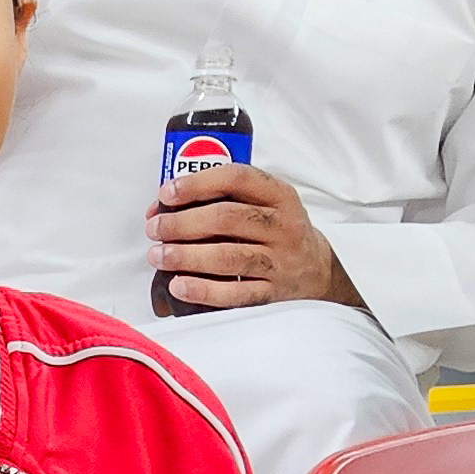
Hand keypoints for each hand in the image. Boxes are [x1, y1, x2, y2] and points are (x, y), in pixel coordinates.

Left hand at [149, 161, 361, 309]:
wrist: (319, 273)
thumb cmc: (279, 232)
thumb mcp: (268, 204)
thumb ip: (226, 199)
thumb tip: (167, 206)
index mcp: (280, 196)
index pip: (237, 179)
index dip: (197, 183)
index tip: (168, 193)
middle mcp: (283, 226)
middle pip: (226, 219)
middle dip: (182, 223)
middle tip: (155, 229)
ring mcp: (279, 262)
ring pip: (227, 257)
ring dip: (186, 256)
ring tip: (159, 256)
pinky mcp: (272, 294)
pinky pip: (235, 293)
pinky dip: (203, 290)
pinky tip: (178, 285)